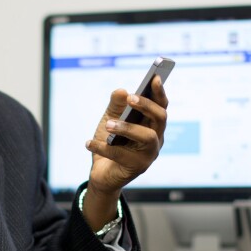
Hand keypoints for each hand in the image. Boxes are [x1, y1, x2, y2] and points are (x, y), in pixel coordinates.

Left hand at [82, 75, 167, 227]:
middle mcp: (156, 139)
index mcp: (152, 125)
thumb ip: (115, 105)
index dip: (160, 92)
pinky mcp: (137, 168)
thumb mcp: (109, 120)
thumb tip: (121, 90)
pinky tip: (89, 143)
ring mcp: (149, 155)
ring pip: (147, 137)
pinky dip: (103, 148)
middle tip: (131, 98)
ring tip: (108, 124)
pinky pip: (121, 155)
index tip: (155, 78)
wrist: (101, 173)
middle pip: (160, 118)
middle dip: (147, 106)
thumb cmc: (110, 143)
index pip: (161, 106)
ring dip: (127, 128)